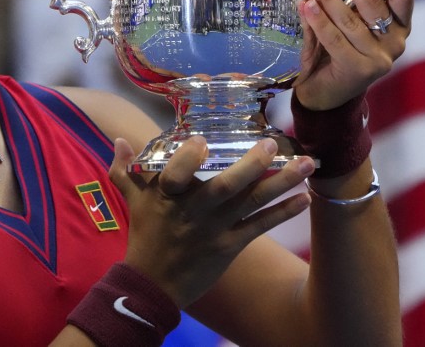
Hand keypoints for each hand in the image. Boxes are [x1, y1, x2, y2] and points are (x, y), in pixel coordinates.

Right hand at [109, 136, 312, 307]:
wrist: (153, 284)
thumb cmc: (145, 235)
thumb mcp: (132, 199)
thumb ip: (126, 168)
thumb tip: (118, 139)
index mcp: (167, 195)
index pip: (175, 174)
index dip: (188, 158)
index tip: (202, 140)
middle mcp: (193, 211)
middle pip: (223, 187)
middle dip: (250, 165)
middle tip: (273, 144)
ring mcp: (214, 229)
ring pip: (249, 203)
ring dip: (280, 183)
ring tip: (306, 164)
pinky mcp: (230, 246)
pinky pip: (260, 227)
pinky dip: (283, 212)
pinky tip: (305, 197)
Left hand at [293, 0, 413, 109]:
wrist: (325, 92)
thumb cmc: (337, 48)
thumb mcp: (348, 15)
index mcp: (399, 24)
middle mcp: (395, 42)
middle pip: (373, 2)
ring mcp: (378, 59)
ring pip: (350, 20)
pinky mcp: (358, 71)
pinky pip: (335, 39)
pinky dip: (318, 21)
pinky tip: (305, 6)